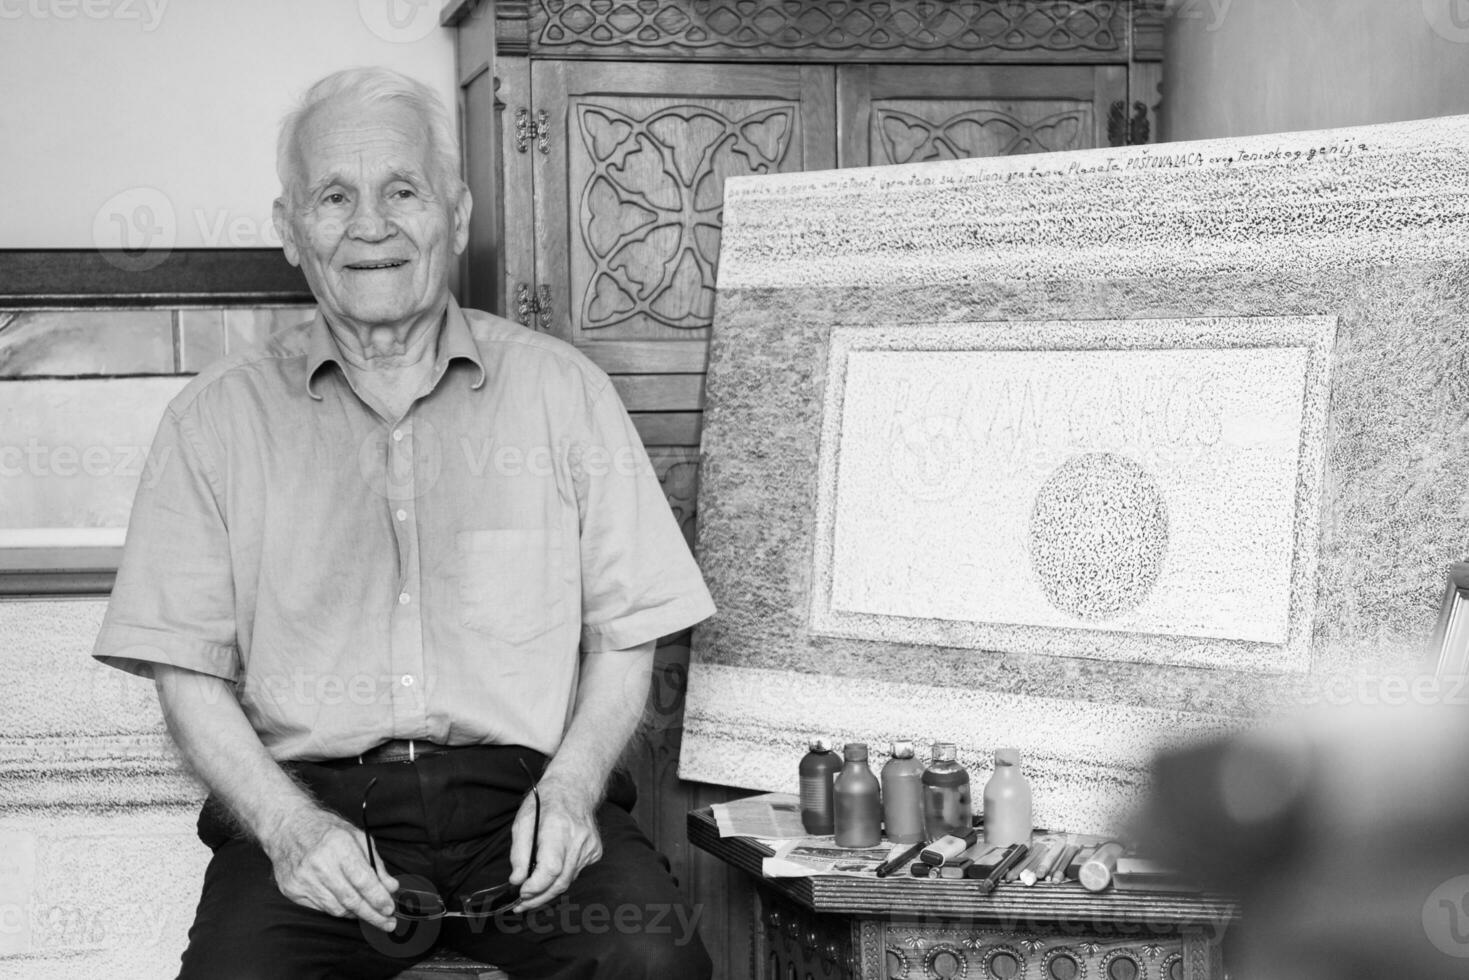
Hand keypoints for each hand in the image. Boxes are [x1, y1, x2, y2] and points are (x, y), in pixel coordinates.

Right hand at [262, 804, 399, 931]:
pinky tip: (346, 905)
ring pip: (336, 908)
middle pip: (351, 900)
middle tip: (387, 923)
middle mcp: (320, 865)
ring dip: (356, 913)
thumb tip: (391, 887)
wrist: (287, 827)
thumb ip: (376, 864)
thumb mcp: (357, 837)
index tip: (390, 909)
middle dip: (372, 915)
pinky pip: (321, 908)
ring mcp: (304, 879)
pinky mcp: (292, 890)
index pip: (363, 881)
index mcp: (339, 847)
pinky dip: (337, 909)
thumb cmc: (325, 830)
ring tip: (368, 912)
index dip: (378, 898)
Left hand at [508, 779, 601, 911]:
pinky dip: (560, 877)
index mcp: (559, 829)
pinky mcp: (595, 852)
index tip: (520, 893)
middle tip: (521, 905)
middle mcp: (578, 839)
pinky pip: (575, 873)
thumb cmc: (546, 803)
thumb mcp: (522, 821)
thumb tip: (516, 880)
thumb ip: (518, 853)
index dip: (535, 887)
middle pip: (560, 881)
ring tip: (531, 893)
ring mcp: (590, 847)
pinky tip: (551, 872)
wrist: (574, 788)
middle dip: (539, 897)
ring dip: (548, 891)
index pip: (551, 868)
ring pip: (568, 880)